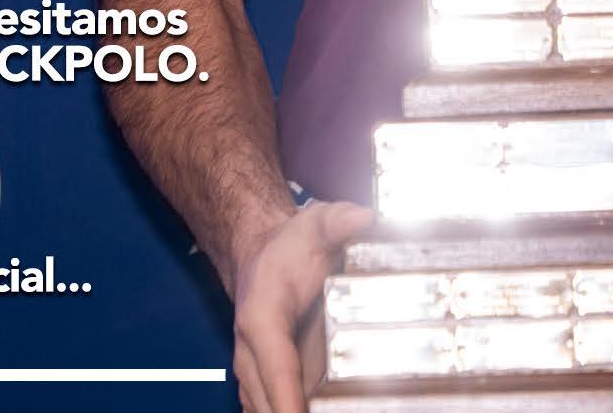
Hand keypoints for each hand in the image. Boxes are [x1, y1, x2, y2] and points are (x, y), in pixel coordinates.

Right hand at [230, 200, 373, 412]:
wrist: (260, 255)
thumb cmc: (288, 247)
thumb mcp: (314, 224)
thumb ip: (337, 221)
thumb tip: (363, 218)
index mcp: (261, 318)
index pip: (277, 369)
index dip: (289, 403)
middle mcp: (249, 352)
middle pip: (269, 405)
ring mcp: (251, 372)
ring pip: (264, 412)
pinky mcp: (260, 384)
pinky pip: (268, 411)